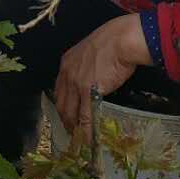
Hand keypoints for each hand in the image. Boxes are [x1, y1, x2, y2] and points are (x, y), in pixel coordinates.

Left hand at [53, 14, 150, 143]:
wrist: (120, 40)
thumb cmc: (112, 42)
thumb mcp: (92, 52)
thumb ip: (88, 66)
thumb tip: (95, 79)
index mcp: (67, 63)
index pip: (59, 89)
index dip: (63, 103)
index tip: (67, 113)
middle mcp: (67, 73)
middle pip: (61, 102)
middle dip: (65, 119)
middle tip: (71, 131)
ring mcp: (75, 83)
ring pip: (69, 111)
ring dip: (73, 127)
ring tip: (78, 138)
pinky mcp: (87, 91)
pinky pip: (84, 115)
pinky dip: (84, 129)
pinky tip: (87, 138)